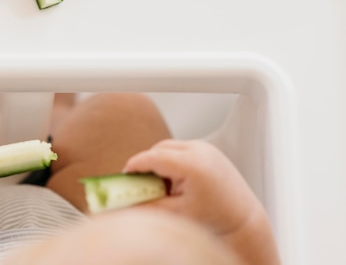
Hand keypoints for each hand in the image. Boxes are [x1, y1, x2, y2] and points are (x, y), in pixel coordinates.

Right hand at [123, 139, 279, 263]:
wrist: (243, 220)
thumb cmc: (214, 219)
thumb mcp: (175, 213)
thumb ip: (147, 204)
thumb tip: (123, 202)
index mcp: (191, 164)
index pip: (151, 157)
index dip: (134, 166)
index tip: (123, 177)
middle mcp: (199, 150)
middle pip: (158, 149)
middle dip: (146, 165)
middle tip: (139, 184)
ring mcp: (205, 147)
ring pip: (168, 147)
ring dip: (159, 161)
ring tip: (161, 185)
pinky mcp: (208, 149)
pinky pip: (181, 149)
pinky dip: (172, 160)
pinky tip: (175, 181)